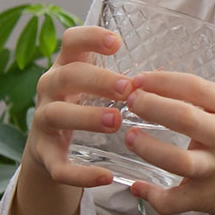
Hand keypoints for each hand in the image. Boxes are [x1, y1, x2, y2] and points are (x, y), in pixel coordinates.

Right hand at [24, 25, 133, 187]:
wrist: (51, 150)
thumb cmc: (84, 105)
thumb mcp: (96, 84)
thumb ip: (120, 76)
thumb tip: (171, 75)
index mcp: (66, 66)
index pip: (71, 41)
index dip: (90, 37)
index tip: (117, 42)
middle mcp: (50, 89)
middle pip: (65, 76)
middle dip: (97, 80)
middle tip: (128, 88)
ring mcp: (42, 122)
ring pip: (55, 115)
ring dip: (86, 117)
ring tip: (116, 122)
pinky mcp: (44, 156)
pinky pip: (58, 166)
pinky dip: (80, 174)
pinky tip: (106, 177)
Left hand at [124, 71, 214, 214]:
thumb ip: (209, 105)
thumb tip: (159, 90)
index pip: (196, 87)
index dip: (162, 80)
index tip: (139, 78)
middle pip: (184, 117)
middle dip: (150, 105)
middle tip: (129, 100)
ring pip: (178, 160)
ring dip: (148, 148)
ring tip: (130, 137)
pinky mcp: (210, 199)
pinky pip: (175, 200)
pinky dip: (152, 196)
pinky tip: (137, 187)